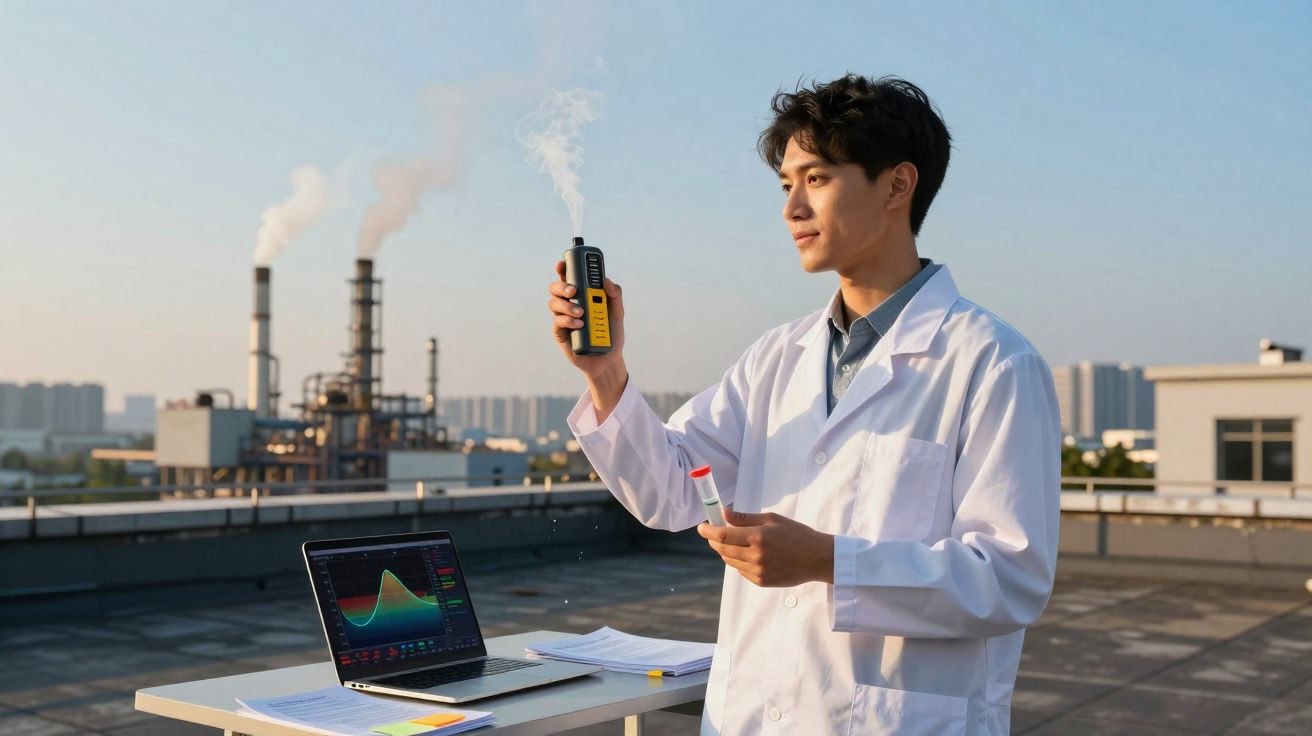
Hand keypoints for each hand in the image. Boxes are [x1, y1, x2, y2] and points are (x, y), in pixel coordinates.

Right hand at [547, 260, 628, 419]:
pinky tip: (579, 324)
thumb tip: (606, 280)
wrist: (608, 359)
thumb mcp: (618, 313)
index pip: (569, 277)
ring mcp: (563, 317)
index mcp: (582, 295)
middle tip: (574, 290)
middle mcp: (570, 303)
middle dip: (562, 286)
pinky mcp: (560, 332)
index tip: (562, 263)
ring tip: (581, 313)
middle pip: (556, 288)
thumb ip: (615, 295)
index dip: (563, 268)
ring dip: (566, 305)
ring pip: (554, 303)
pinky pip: (557, 321)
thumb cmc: (612, 333)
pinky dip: (567, 320)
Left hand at [698, 508, 834, 586]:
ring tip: (732, 542)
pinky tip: (747, 554)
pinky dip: (737, 561)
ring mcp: (758, 571)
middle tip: (711, 532)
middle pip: (722, 550)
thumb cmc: (796, 534)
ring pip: (730, 561)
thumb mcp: (772, 519)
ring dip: (725, 551)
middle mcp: (756, 556)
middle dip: (713, 540)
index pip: (723, 535)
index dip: (708, 531)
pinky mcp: (761, 581)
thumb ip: (746, 518)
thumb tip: (724, 515)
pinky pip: (741, 571)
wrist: (817, 559)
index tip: (701, 526)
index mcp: (759, 537)